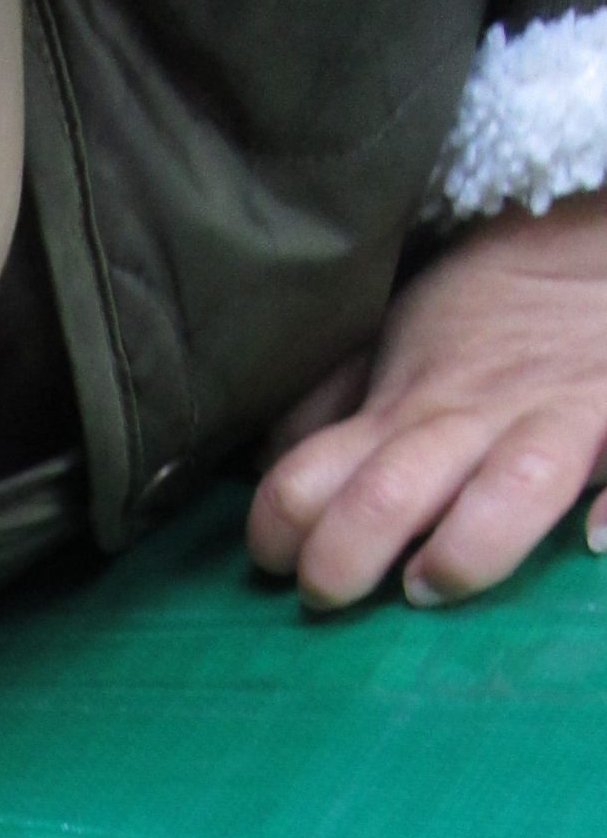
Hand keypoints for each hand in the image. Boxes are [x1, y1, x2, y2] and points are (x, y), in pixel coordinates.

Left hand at [247, 190, 606, 609]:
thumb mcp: (390, 338)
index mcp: (402, 408)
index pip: (309, 476)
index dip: (276, 530)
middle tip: (330, 592)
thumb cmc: (484, 311)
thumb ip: (329, 404)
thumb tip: (263, 462)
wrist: (591, 245)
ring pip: (514, 484)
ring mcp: (559, 421)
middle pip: (393, 489)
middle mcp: (472, 419)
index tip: (276, 559)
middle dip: (346, 554)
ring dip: (467, 546)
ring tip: (432, 581)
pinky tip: (595, 540)